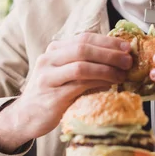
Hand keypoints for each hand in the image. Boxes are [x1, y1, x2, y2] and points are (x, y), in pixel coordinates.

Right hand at [0, 33, 131, 153]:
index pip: (84, 38)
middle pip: (83, 49)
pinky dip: (98, 83)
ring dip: (106, 69)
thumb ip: (86, 63)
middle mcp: (49, 59)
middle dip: (110, 53)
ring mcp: (48, 77)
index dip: (108, 41)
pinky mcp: (52, 96)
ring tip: (122, 74)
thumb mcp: (66, 73)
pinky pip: (79, 86)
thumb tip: (119, 59)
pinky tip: (110, 85)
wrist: (26, 116)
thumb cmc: (52, 93)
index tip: (127, 46)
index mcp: (55, 50)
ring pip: (81, 66)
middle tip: (128, 60)